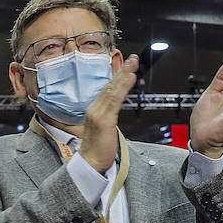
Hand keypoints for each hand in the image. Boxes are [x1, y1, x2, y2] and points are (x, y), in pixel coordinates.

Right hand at [77, 55, 139, 172]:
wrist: (89, 164)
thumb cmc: (97, 149)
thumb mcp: (103, 129)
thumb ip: (108, 116)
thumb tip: (115, 109)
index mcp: (94, 110)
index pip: (106, 88)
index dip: (116, 75)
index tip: (124, 64)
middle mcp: (94, 109)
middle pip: (109, 85)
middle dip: (121, 70)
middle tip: (133, 58)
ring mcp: (98, 113)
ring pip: (112, 89)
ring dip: (124, 74)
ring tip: (133, 63)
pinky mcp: (104, 120)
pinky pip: (115, 100)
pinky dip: (123, 87)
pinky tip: (129, 78)